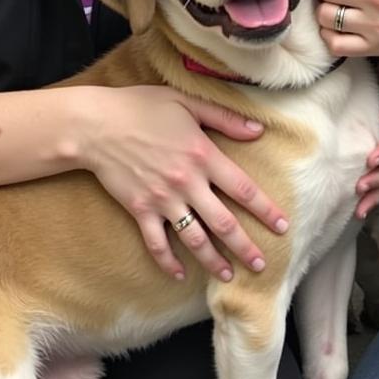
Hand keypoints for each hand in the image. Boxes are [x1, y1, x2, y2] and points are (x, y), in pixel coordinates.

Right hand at [80, 85, 288, 281]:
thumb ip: (224, 117)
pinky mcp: (140, 211)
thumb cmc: (142, 108)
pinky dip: (168, 262)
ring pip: (194, 239)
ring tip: (228, 276)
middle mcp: (187, 183)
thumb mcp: (186, 102)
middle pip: (223, 222)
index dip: (265, 210)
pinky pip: (157, 244)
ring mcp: (162, 200)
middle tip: (261, 265)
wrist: (97, 126)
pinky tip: (179, 275)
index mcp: (203, 155)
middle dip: (245, 246)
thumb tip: (258, 130)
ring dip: (213, 260)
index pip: (243, 188)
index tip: (282, 226)